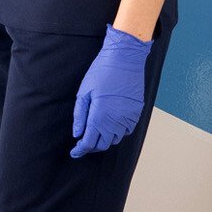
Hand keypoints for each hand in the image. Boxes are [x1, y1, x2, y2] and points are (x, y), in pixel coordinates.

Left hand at [71, 27, 151, 157]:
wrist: (125, 59)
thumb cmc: (101, 72)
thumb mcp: (83, 92)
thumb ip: (80, 116)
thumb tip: (77, 134)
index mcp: (99, 117)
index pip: (89, 143)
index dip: (80, 150)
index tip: (75, 152)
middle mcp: (115, 121)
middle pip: (103, 145)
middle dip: (92, 147)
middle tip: (83, 142)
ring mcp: (128, 118)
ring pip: (116, 139)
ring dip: (105, 140)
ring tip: (96, 133)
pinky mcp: (136, 113)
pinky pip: (127, 131)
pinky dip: (118, 133)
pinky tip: (110, 125)